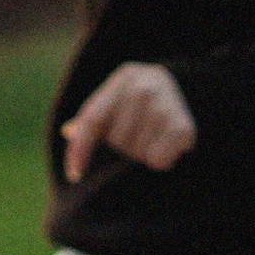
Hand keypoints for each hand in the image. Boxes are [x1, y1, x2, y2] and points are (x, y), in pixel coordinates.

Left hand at [61, 63, 197, 180]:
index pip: (92, 120)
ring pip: (138, 154)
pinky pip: (158, 161)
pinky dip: (161, 160)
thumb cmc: (140, 100)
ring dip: (142, 154)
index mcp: (123, 80)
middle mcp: (143, 89)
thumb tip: (68, 131)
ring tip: (152, 140)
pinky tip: (166, 147)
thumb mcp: (116, 99)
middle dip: (122, 148)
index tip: (75, 174)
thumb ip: (92, 118)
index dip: (80, 150)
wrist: (186, 86)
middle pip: (116, 141)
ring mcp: (165, 106)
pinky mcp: (183, 127)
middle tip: (136, 139)